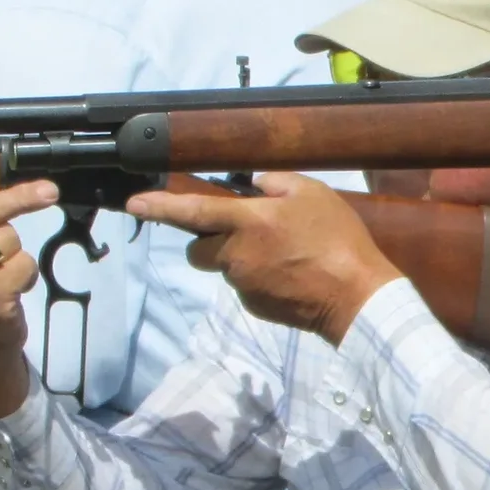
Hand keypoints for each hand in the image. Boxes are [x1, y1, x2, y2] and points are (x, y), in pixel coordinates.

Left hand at [126, 173, 399, 344]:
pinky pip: (246, 288)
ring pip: (224, 268)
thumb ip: (276, 183)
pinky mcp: (255, 307)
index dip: (158, 206)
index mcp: (246, 222)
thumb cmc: (338, 240)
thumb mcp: (313, 194)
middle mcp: (235, 255)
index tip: (133, 203)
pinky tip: (290, 277)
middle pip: (197, 249)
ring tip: (281, 256)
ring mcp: (243, 285)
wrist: (357, 297)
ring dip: (239, 260)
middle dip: (209, 240)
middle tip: (245, 234)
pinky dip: (260, 280)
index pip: (191, 211)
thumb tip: (254, 184)